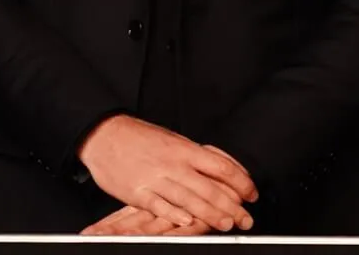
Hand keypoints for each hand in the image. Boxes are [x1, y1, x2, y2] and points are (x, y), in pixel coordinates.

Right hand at [78, 115, 256, 232]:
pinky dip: (173, 214)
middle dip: (231, 205)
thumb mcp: (174, 140)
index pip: (221, 166)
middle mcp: (174, 164)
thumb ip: (197, 156)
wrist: (106, 134)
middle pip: (208, 187)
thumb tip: (223, 167)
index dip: (241, 181)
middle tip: (245, 218)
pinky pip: (158, 205)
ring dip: (209, 213)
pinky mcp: (136, 192)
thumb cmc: (142, 138)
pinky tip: (187, 221)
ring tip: (225, 223)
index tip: (251, 193)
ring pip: (188, 198)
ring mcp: (155, 178)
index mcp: (185, 149)